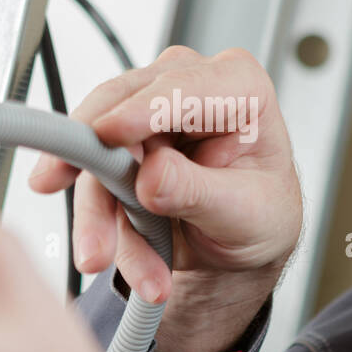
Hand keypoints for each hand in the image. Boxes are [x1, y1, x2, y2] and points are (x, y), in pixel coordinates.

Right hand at [29, 46, 302, 351]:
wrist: (243, 247)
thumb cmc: (261, 215)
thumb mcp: (246, 214)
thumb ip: (199, 192)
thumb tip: (151, 175)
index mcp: (239, 87)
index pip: (181, 88)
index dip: (138, 111)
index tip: (105, 135)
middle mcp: (186, 88)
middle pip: (118, 110)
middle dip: (98, 170)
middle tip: (90, 223)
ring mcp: (146, 115)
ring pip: (94, 152)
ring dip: (97, 215)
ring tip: (106, 262)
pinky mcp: (117, 148)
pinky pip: (91, 182)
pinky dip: (102, 226)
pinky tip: (134, 264)